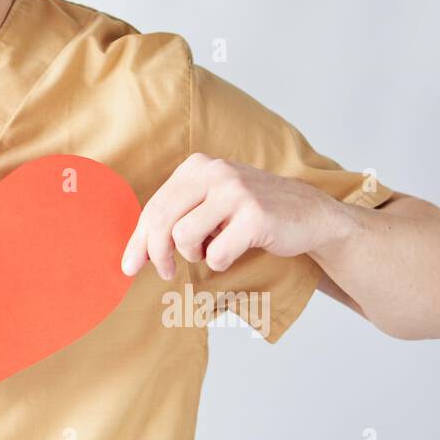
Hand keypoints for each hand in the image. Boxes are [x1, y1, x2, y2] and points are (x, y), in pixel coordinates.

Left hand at [120, 153, 348, 278]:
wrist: (310, 213)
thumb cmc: (250, 213)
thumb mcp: (211, 202)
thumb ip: (177, 215)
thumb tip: (136, 251)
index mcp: (197, 166)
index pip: (155, 206)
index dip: (139, 239)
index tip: (130, 266)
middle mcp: (214, 172)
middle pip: (162, 220)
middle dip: (156, 253)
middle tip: (164, 272)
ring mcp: (235, 192)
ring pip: (184, 236)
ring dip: (195, 254)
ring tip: (212, 249)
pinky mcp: (254, 215)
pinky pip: (217, 253)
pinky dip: (220, 261)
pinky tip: (233, 252)